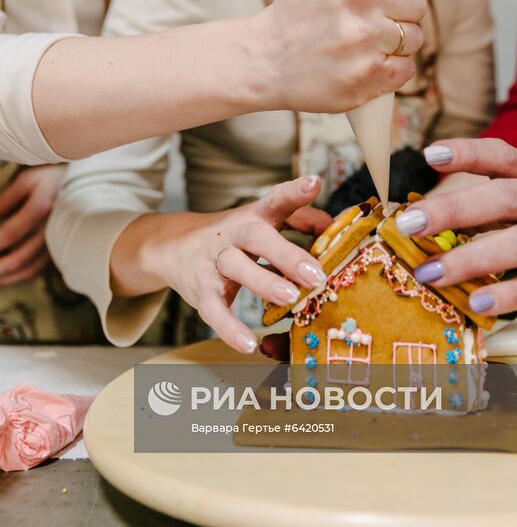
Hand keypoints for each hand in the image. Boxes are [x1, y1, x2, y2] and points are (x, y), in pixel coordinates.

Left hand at [0, 165, 66, 284]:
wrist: (88, 184)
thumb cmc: (52, 179)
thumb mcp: (28, 181)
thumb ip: (6, 200)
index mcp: (42, 208)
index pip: (10, 233)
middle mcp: (51, 229)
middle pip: (20, 257)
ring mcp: (58, 241)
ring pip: (30, 268)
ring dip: (7, 277)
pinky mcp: (60, 249)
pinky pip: (39, 268)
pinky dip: (21, 276)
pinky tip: (7, 277)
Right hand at [141, 176, 330, 352]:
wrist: (173, 247)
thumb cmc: (234, 236)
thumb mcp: (262, 222)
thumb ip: (299, 220)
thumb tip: (333, 226)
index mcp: (254, 216)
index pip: (275, 199)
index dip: (295, 191)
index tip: (314, 183)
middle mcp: (234, 234)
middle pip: (257, 237)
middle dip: (286, 254)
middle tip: (315, 274)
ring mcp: (215, 262)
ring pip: (236, 268)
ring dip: (263, 282)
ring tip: (290, 299)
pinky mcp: (200, 290)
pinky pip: (213, 310)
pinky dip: (229, 328)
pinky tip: (248, 344)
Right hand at [263, 0, 426, 111]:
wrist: (267, 57)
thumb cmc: (305, 5)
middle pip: (417, 2)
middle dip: (395, 13)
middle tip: (361, 19)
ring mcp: (361, 35)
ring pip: (415, 37)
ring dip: (393, 44)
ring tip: (360, 43)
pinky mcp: (366, 72)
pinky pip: (406, 69)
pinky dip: (389, 71)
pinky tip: (361, 63)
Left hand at [395, 138, 516, 314]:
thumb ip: (490, 202)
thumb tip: (429, 215)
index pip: (503, 156)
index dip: (468, 152)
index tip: (430, 154)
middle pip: (505, 199)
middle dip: (454, 210)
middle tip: (409, 223)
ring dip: (471, 258)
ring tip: (431, 272)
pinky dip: (506, 294)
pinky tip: (476, 302)